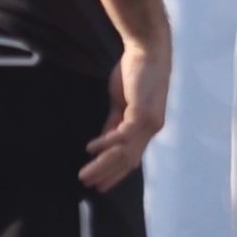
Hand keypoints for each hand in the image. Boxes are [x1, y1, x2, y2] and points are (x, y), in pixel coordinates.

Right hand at [82, 39, 170, 191]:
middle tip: (89, 186)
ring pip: (125, 153)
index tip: (100, 185)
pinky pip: (123, 135)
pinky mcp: (144, 113)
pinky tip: (92, 149)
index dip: (116, 172)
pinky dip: (106, 143)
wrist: (149, 50)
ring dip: (103, 165)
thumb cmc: (136, 73)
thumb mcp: (121, 102)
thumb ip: (114, 121)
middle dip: (107, 175)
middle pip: (128, 160)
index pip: (131, 157)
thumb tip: (103, 141)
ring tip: (85, 175)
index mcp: (147, 127)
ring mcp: (149, 123)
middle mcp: (151, 129)